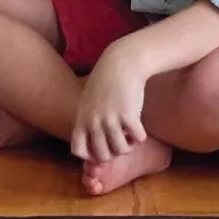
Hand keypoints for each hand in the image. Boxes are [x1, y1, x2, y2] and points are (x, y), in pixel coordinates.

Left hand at [71, 40, 147, 162]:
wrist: (121, 63)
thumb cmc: (106, 82)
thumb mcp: (88, 101)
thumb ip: (89, 122)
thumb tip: (93, 148)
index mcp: (81, 118)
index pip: (78, 150)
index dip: (90, 155)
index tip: (101, 147)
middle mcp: (93, 121)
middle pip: (103, 156)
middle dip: (114, 152)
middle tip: (120, 140)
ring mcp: (110, 119)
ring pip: (121, 150)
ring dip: (129, 145)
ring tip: (130, 133)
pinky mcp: (128, 116)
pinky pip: (138, 139)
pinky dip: (141, 136)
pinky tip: (139, 126)